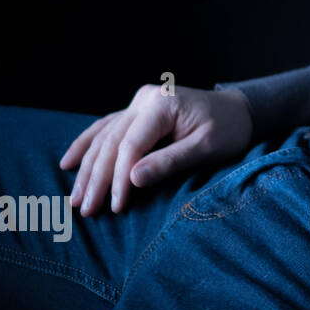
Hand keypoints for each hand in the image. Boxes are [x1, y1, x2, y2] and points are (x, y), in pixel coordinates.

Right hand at [60, 85, 253, 215]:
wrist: (240, 111)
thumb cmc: (230, 130)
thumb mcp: (207, 148)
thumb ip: (170, 162)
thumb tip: (132, 180)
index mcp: (163, 104)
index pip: (131, 146)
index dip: (119, 178)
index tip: (115, 206)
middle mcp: (146, 99)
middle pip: (112, 142)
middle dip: (96, 178)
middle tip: (84, 210)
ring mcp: (139, 103)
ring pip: (104, 137)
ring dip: (87, 168)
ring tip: (74, 197)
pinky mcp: (137, 111)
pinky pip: (106, 129)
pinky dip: (87, 146)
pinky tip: (68, 163)